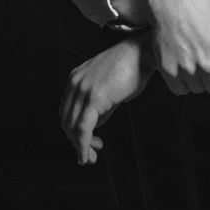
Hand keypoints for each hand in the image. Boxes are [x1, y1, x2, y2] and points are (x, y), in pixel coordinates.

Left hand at [59, 34, 153, 164]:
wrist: (143, 53)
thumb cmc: (133, 67)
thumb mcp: (110, 87)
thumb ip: (100, 106)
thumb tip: (95, 126)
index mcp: (76, 78)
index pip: (66, 111)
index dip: (73, 131)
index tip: (86, 143)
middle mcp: (75, 83)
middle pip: (66, 120)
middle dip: (75, 141)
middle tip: (89, 154)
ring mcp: (83, 89)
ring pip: (72, 127)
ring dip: (80, 146)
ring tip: (91, 156)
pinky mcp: (94, 98)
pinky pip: (83, 128)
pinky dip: (83, 145)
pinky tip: (87, 155)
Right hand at [146, 0, 209, 95]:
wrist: (176, 3)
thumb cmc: (209, 12)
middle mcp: (209, 66)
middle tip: (207, 58)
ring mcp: (188, 70)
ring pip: (198, 90)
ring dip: (198, 80)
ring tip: (194, 59)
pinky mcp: (169, 71)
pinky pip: (180, 90)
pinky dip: (182, 82)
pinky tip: (183, 65)